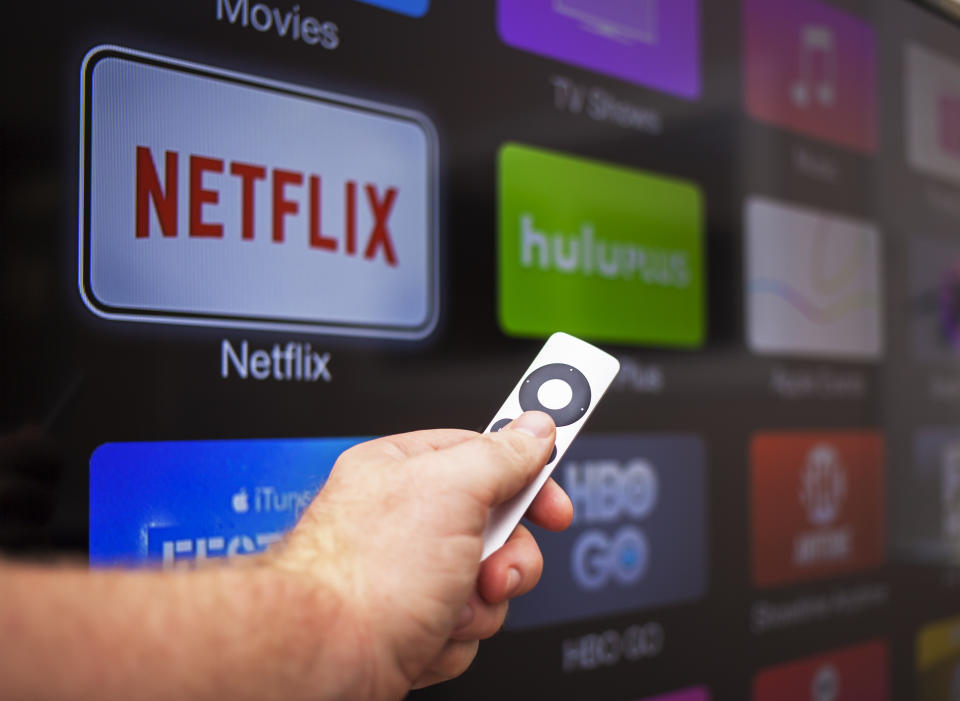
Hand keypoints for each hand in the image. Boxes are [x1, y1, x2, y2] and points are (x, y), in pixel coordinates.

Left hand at [274, 411, 571, 698]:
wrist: (327, 658)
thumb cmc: (365, 572)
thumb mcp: (453, 489)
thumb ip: (502, 453)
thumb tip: (536, 427)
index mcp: (405, 470)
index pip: (485, 453)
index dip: (527, 472)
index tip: (555, 486)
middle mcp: (405, 519)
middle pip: (498, 525)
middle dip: (505, 556)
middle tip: (491, 563)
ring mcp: (410, 574)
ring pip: (490, 581)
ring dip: (480, 601)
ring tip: (446, 604)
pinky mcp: (414, 623)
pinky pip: (470, 622)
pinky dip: (456, 634)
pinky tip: (424, 633)